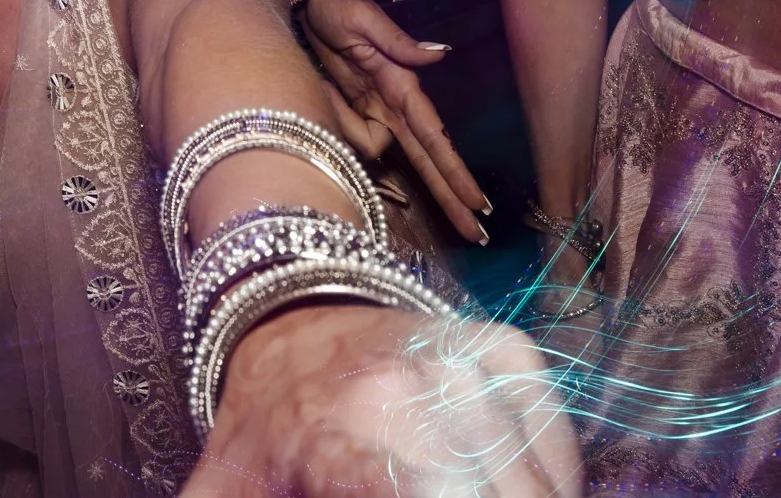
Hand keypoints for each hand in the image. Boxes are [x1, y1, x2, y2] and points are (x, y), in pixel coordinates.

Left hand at [183, 304, 580, 496]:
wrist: (287, 302)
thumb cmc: (264, 421)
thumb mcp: (228, 489)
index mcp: (343, 434)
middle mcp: (417, 390)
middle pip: (491, 493)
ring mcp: (468, 362)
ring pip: (532, 477)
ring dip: (521, 496)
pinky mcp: (505, 347)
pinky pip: (552, 437)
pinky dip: (548, 472)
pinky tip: (525, 489)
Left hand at [288, 0, 491, 243]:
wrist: (301, 1)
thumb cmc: (335, 5)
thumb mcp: (362, 17)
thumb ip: (399, 41)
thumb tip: (441, 54)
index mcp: (401, 86)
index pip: (434, 137)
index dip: (454, 171)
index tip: (478, 204)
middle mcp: (392, 105)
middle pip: (427, 160)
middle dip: (450, 195)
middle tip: (476, 234)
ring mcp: (372, 110)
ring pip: (385, 154)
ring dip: (362, 144)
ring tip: (331, 89)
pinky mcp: (351, 110)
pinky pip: (350, 138)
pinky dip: (338, 124)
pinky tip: (322, 88)